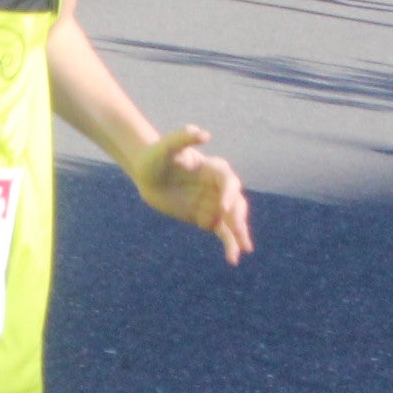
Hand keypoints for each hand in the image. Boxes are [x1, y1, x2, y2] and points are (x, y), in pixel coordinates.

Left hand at [127, 127, 252, 263]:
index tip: (223, 206)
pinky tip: (233, 258)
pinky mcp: (206, 218)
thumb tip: (203, 133)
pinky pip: (222, 232)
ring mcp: (214, 203)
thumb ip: (183, 137)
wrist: (148, 174)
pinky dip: (229, 244)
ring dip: (240, 233)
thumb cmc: (156, 156)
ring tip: (244, 248)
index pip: (228, 181)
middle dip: (238, 215)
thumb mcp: (165, 146)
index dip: (229, 192)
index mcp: (213, 168)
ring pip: (233, 219)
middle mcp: (218, 187)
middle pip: (236, 201)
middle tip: (237, 228)